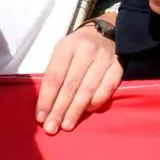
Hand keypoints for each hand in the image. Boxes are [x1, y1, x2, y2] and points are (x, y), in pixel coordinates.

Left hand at [35, 20, 121, 134]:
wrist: (107, 31)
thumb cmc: (78, 47)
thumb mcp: (62, 51)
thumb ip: (55, 73)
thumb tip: (45, 105)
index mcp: (67, 46)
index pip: (54, 76)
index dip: (47, 99)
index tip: (40, 117)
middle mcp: (86, 51)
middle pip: (70, 85)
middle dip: (59, 109)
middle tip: (51, 128)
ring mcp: (104, 58)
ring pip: (88, 89)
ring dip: (76, 110)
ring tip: (67, 125)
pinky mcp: (119, 66)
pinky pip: (108, 88)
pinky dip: (97, 101)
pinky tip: (88, 111)